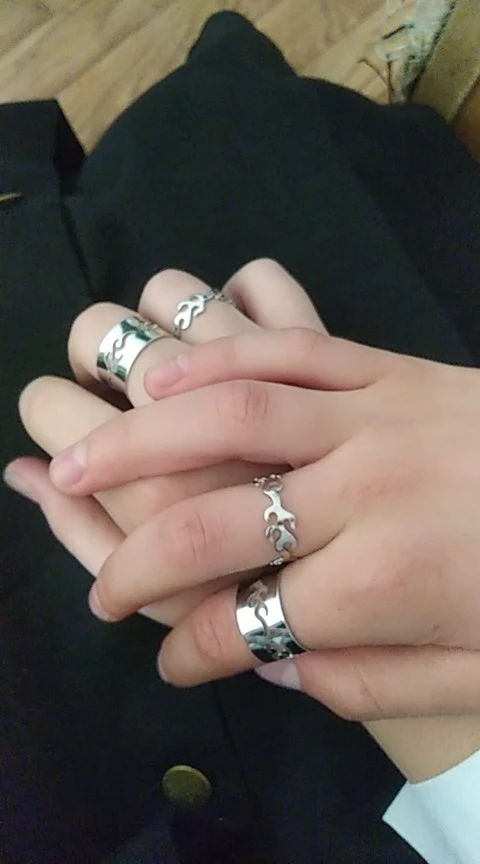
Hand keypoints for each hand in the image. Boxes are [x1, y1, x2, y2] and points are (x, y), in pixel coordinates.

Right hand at [40, 322, 479, 718]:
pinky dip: (213, 354)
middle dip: (135, 561)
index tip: (172, 659)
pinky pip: (284, 346)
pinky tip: (159, 371)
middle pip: (212, 520)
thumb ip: (369, 686)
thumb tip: (274, 663)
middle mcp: (363, 491)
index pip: (246, 621)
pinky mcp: (385, 363)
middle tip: (100, 592)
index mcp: (384, 581)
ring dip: (136, 438)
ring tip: (73, 461)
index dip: (194, 649)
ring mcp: (371, 412)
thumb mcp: (478, 676)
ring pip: (228, 413)